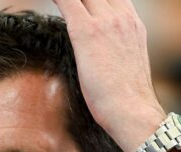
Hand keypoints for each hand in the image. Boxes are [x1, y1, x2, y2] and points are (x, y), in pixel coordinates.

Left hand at [52, 0, 164, 151]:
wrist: (132, 112)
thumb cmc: (126, 99)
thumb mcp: (125, 65)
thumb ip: (113, 50)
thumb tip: (98, 57)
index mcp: (132, 23)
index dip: (94, 1)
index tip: (81, 7)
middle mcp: (122, 16)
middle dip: (81, 0)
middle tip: (67, 8)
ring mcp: (106, 21)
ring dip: (69, 1)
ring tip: (57, 5)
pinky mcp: (87, 30)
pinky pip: (67, 1)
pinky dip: (58, 0)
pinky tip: (48, 0)